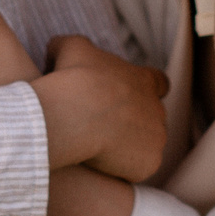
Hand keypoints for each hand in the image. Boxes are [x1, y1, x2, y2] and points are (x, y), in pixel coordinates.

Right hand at [32, 35, 168, 182]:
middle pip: (151, 117)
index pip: (159, 83)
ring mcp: (157, 137)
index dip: (146, 90)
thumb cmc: (74, 78)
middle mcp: (157, 108)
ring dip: (127, 147)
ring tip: (98, 151)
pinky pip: (137, 168)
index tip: (127, 98)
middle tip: (103, 129)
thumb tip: (55, 50)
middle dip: (132, 123)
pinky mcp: (150, 163)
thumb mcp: (69, 48)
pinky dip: (122, 169)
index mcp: (144, 80)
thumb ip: (68, 46)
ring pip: (145, 144)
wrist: (76, 114)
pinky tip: (100, 168)